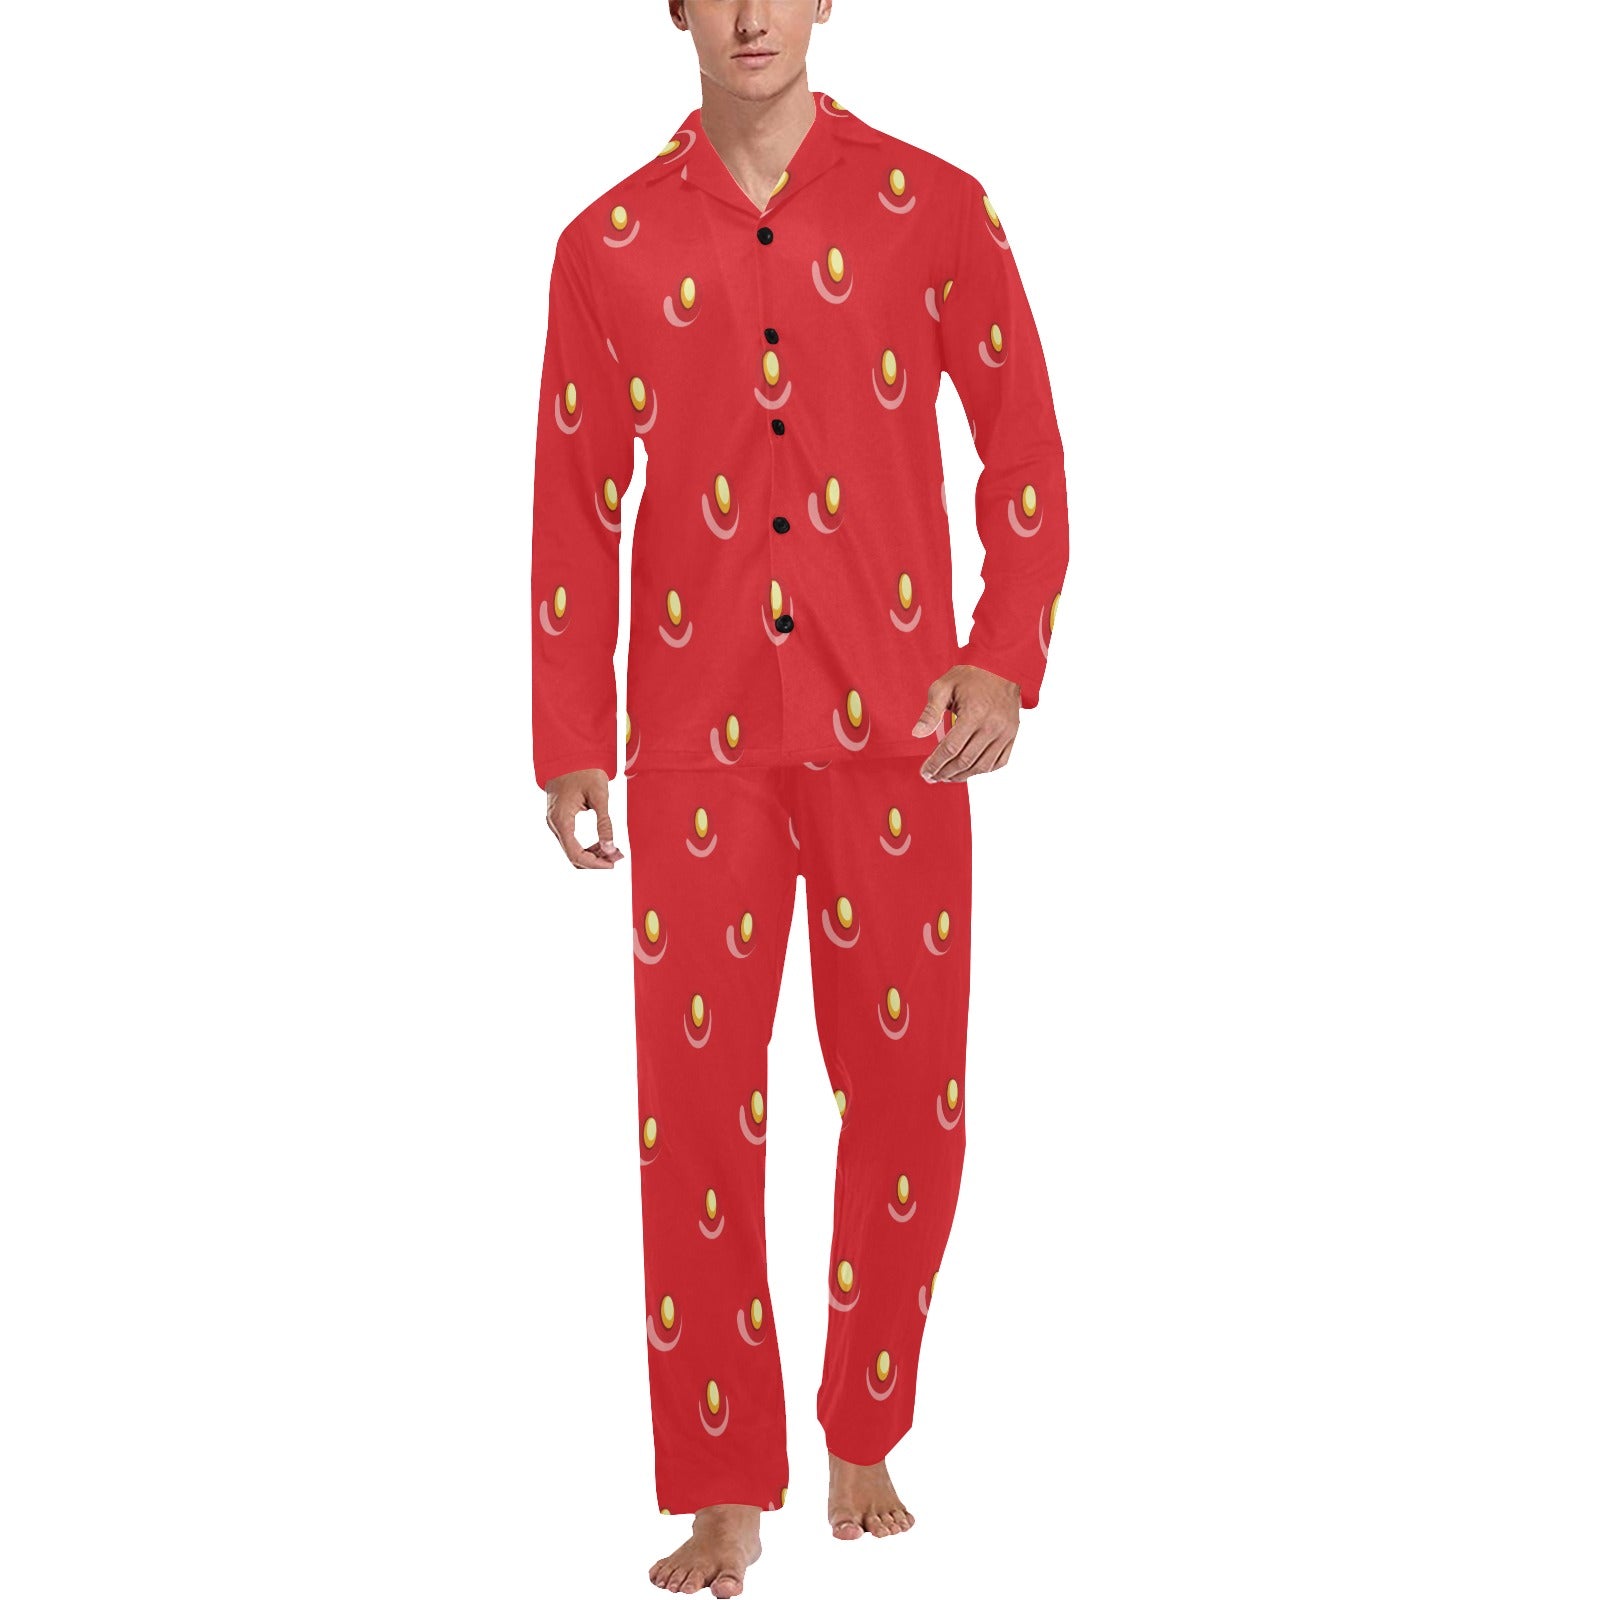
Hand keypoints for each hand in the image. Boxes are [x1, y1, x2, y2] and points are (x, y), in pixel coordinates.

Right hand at [544, 768, 623, 867]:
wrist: (569, 754)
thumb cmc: (584, 770)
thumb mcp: (600, 796)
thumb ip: (604, 823)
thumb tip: (610, 847)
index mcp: (562, 819)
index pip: (575, 854)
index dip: (594, 864)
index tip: (612, 864)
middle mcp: (554, 823)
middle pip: (573, 855)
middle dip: (595, 860)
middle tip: (617, 857)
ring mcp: (554, 822)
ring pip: (571, 849)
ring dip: (591, 854)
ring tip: (613, 852)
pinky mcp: (559, 819)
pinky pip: (570, 840)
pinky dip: (585, 846)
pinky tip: (602, 844)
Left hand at [911, 665, 1020, 780]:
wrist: (1003, 669)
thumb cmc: (971, 676)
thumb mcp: (944, 686)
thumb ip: (930, 712)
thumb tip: (917, 734)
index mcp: (974, 714)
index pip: (950, 748)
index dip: (935, 764)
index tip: (924, 772)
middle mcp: (992, 726)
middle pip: (965, 761)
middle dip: (945, 773)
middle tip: (932, 777)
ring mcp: (1005, 733)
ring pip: (981, 766)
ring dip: (962, 776)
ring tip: (946, 777)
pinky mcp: (1012, 736)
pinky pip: (998, 763)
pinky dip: (982, 771)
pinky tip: (968, 771)